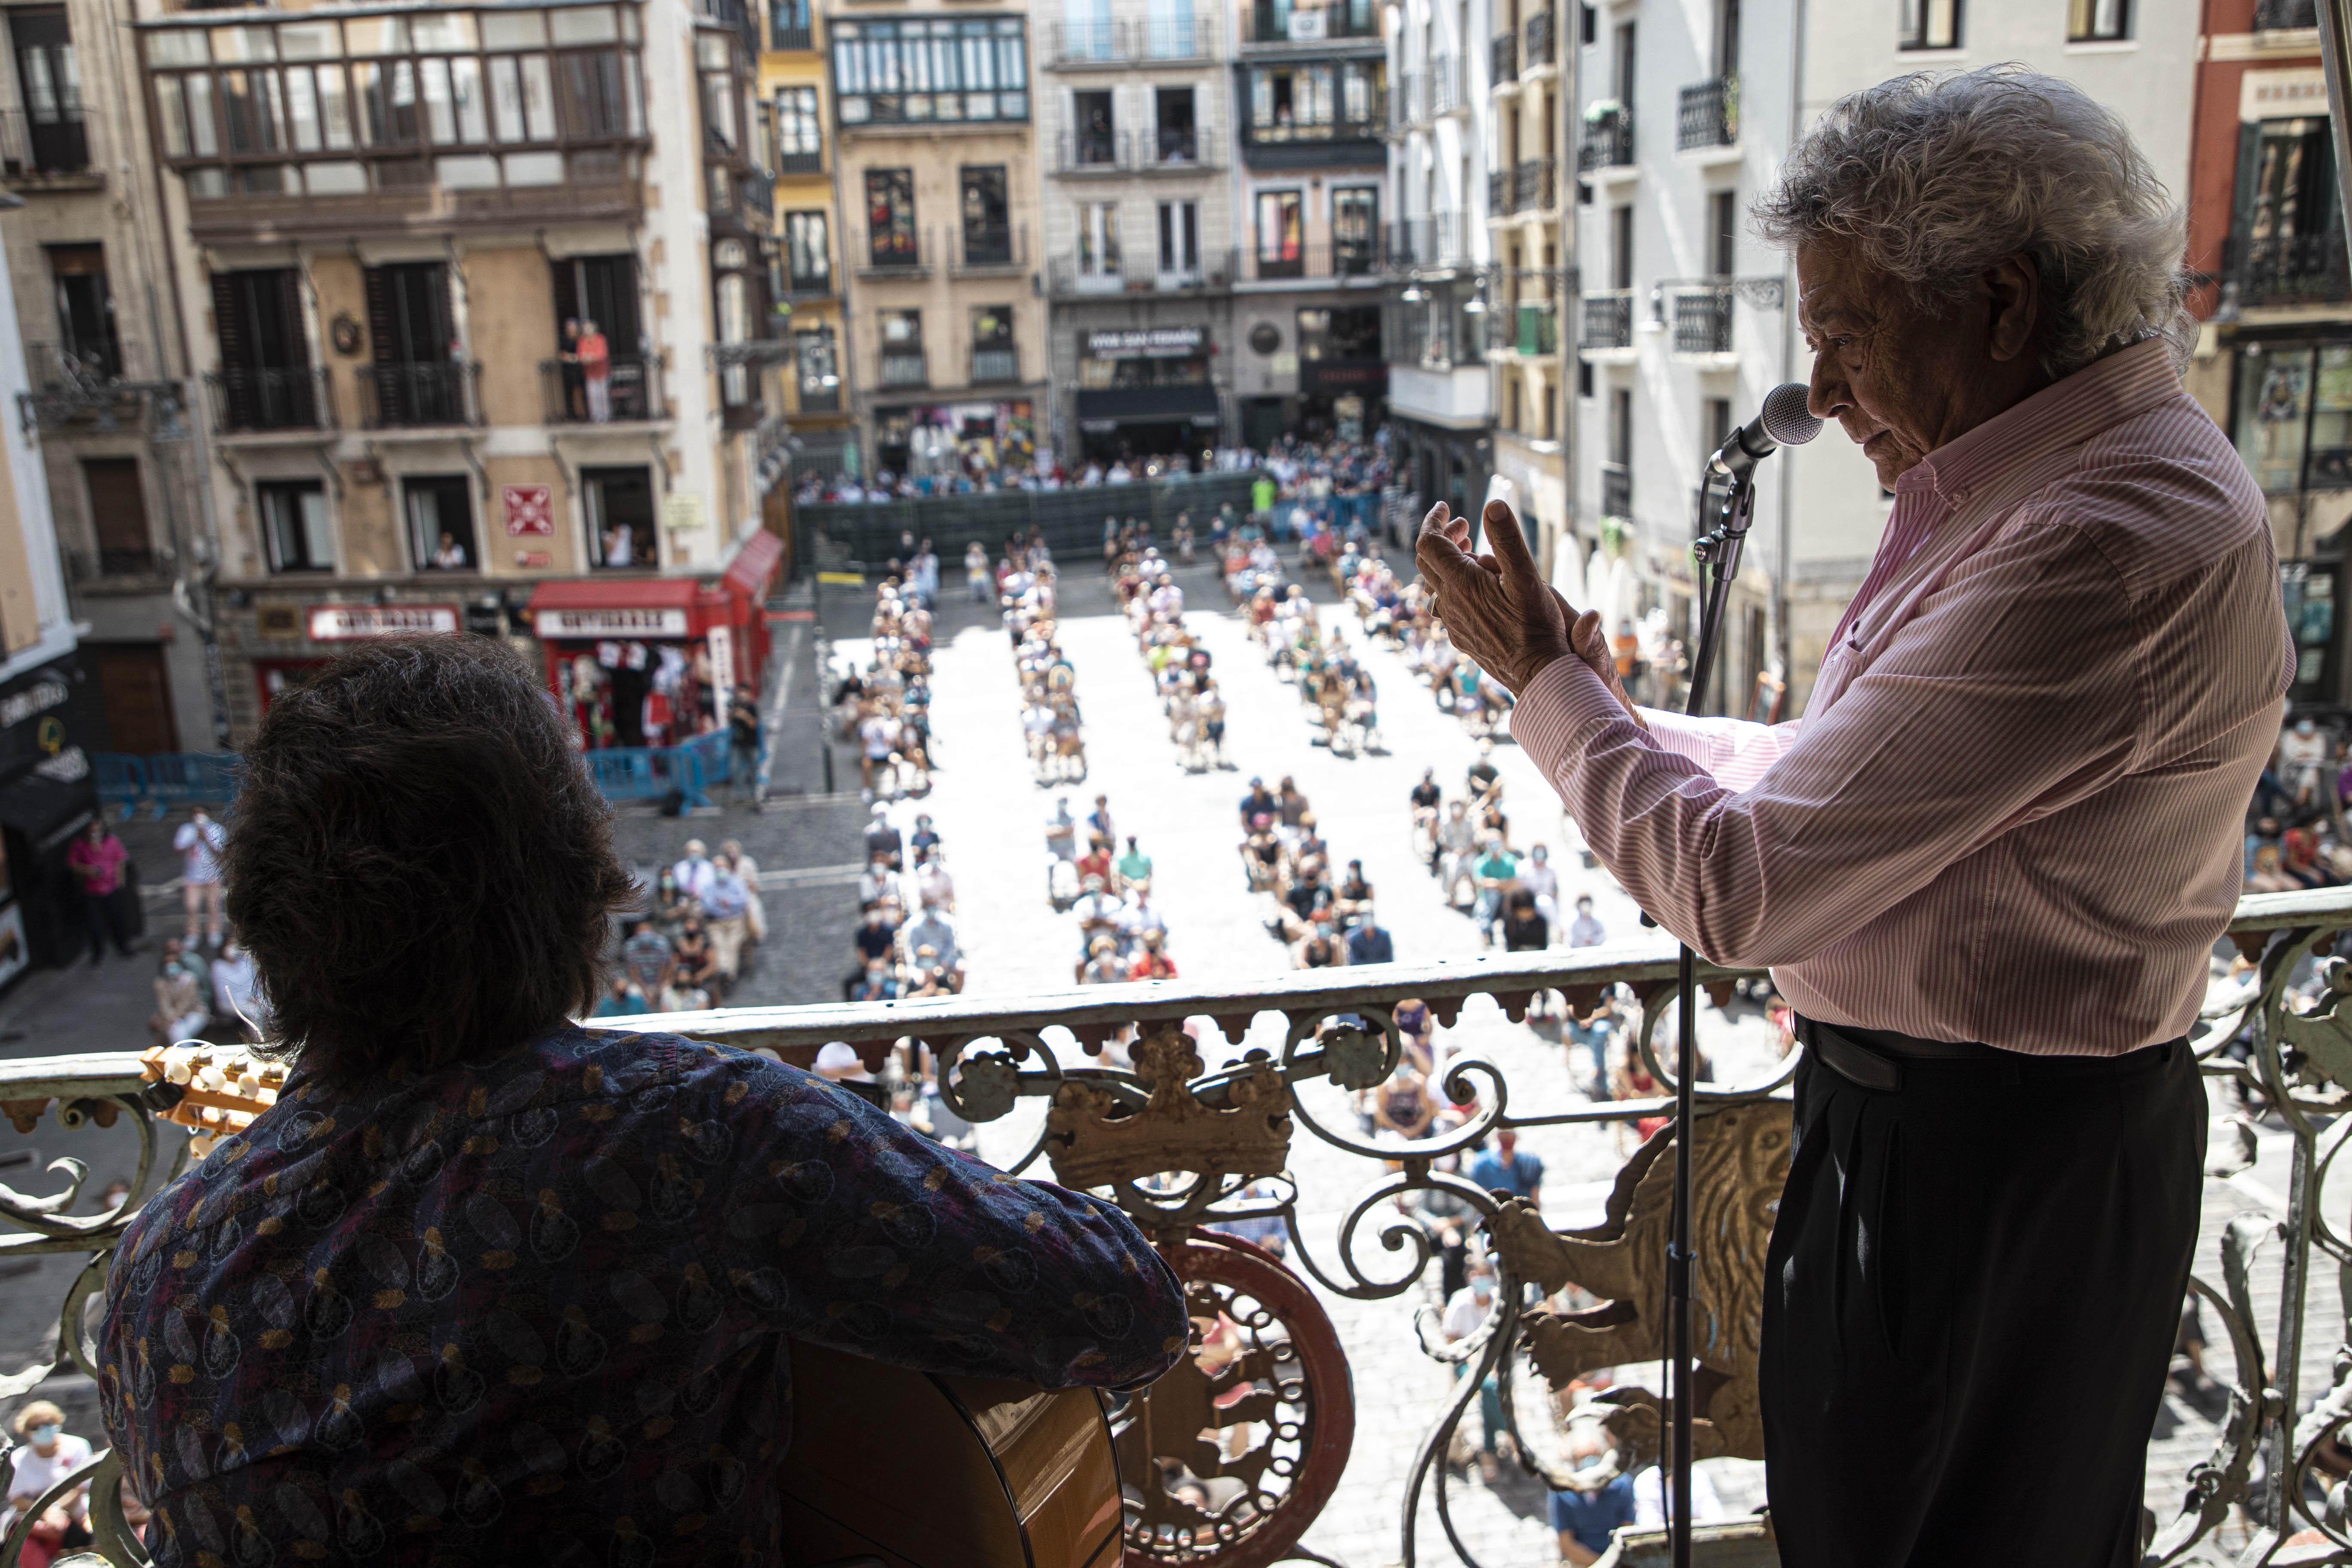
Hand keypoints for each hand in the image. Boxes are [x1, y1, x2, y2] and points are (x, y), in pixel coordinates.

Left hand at [1416, 500, 1647, 727]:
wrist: (1538, 675)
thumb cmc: (1537, 628)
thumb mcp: (1528, 578)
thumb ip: (1509, 540)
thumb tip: (1493, 504)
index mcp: (1461, 583)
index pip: (1429, 542)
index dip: (1434, 520)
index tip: (1447, 507)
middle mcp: (1450, 603)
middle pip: (1427, 561)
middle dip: (1442, 538)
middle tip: (1466, 527)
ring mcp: (1454, 622)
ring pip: (1436, 584)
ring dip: (1449, 563)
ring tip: (1475, 554)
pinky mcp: (1462, 636)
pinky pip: (1447, 604)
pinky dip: (1455, 585)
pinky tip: (1480, 587)